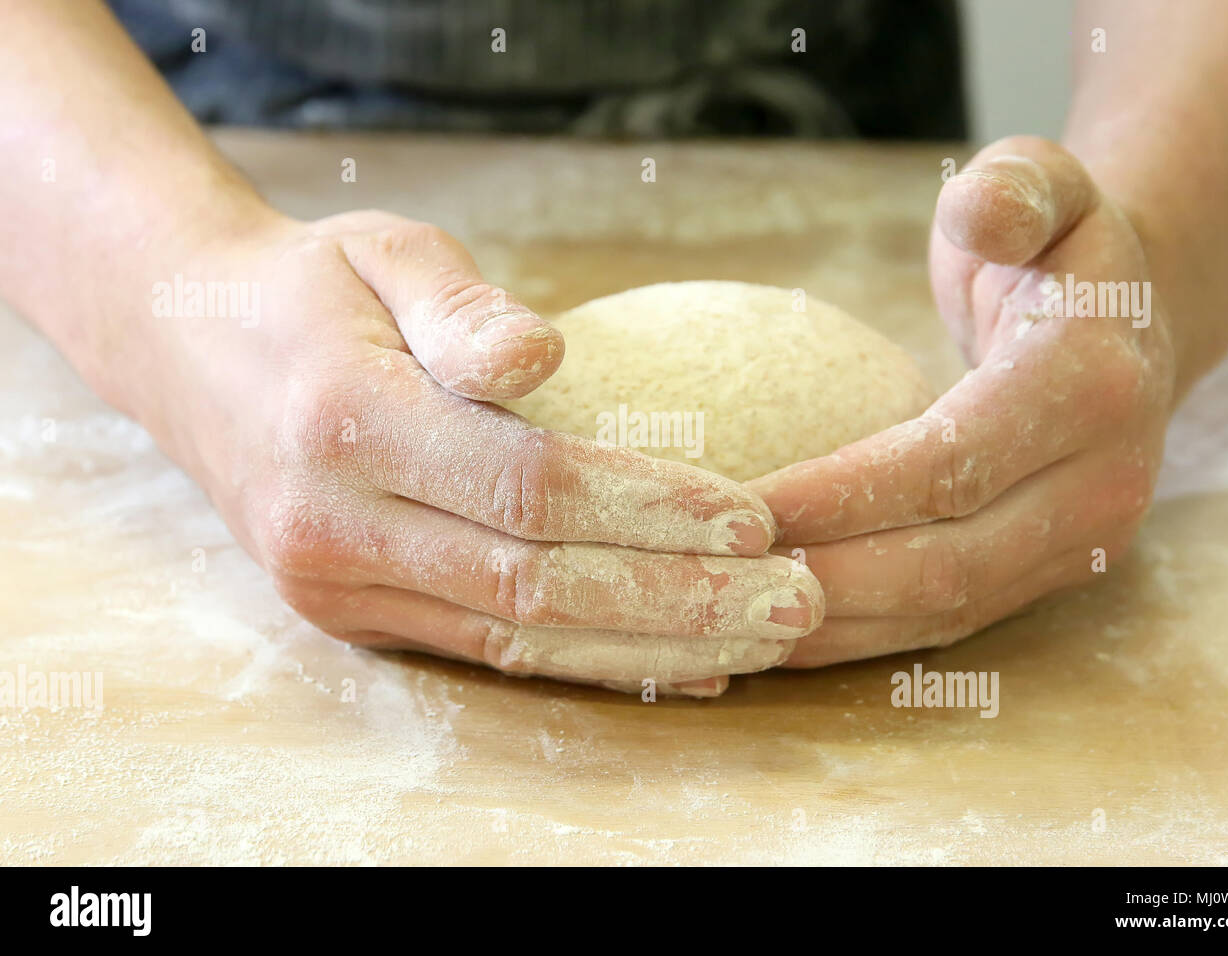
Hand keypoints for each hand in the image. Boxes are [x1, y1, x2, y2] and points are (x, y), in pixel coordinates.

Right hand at [129, 209, 821, 692]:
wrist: (188, 346)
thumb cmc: (314, 288)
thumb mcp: (385, 252)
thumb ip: (462, 307)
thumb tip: (544, 354)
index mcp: (345, 424)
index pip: (527, 488)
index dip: (648, 509)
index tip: (754, 517)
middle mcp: (333, 528)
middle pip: (536, 587)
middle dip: (678, 601)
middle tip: (796, 600)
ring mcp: (334, 588)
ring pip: (520, 642)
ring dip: (652, 649)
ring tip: (760, 644)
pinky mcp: (349, 616)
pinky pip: (488, 654)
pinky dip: (590, 664)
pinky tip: (678, 666)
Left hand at [750, 136, 1174, 665]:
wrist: (1133, 326)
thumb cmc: (1056, 249)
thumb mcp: (1043, 187)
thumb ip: (1012, 189)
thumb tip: (977, 213)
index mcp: (1092, 386)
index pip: (946, 463)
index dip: (837, 496)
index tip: (735, 508)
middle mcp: (1103, 483)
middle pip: (942, 561)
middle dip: (820, 579)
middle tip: (716, 577)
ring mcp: (1085, 543)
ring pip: (942, 609)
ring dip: (831, 625)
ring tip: (731, 620)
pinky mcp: (1054, 574)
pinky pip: (949, 621)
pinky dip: (863, 634)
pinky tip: (784, 636)